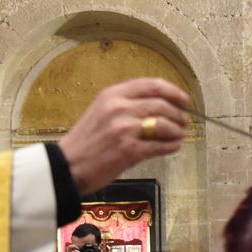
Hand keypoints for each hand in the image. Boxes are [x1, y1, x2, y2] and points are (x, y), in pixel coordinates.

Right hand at [58, 78, 190, 192]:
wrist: (67, 166)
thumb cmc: (85, 141)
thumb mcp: (101, 111)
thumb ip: (127, 105)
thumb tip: (159, 107)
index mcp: (112, 94)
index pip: (152, 85)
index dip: (173, 91)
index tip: (184, 100)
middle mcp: (119, 108)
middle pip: (162, 104)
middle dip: (178, 113)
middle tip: (184, 121)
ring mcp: (125, 129)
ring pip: (164, 124)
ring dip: (177, 131)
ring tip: (179, 135)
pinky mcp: (129, 150)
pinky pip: (159, 146)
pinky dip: (170, 147)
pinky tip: (173, 147)